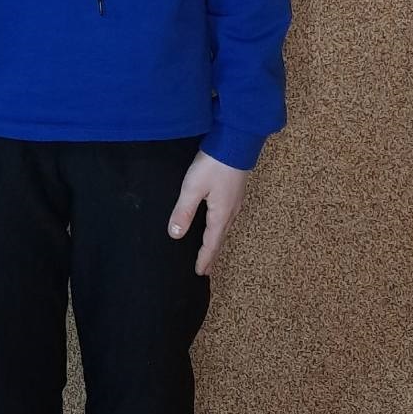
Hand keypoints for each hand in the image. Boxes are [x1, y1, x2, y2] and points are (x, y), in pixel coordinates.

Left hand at [167, 150, 249, 275]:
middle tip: (207, 269)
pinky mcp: (235, 190)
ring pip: (225, 228)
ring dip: (217, 241)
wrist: (237, 140)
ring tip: (211, 250)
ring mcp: (235, 200)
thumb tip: (175, 235)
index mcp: (221, 214)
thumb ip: (184, 211)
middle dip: (212, 254)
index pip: (211, 243)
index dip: (204, 258)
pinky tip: (218, 223)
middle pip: (220, 238)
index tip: (200, 273)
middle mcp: (231, 211)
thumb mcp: (193, 187)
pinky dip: (221, 228)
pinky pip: (228, 217)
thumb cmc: (214, 164)